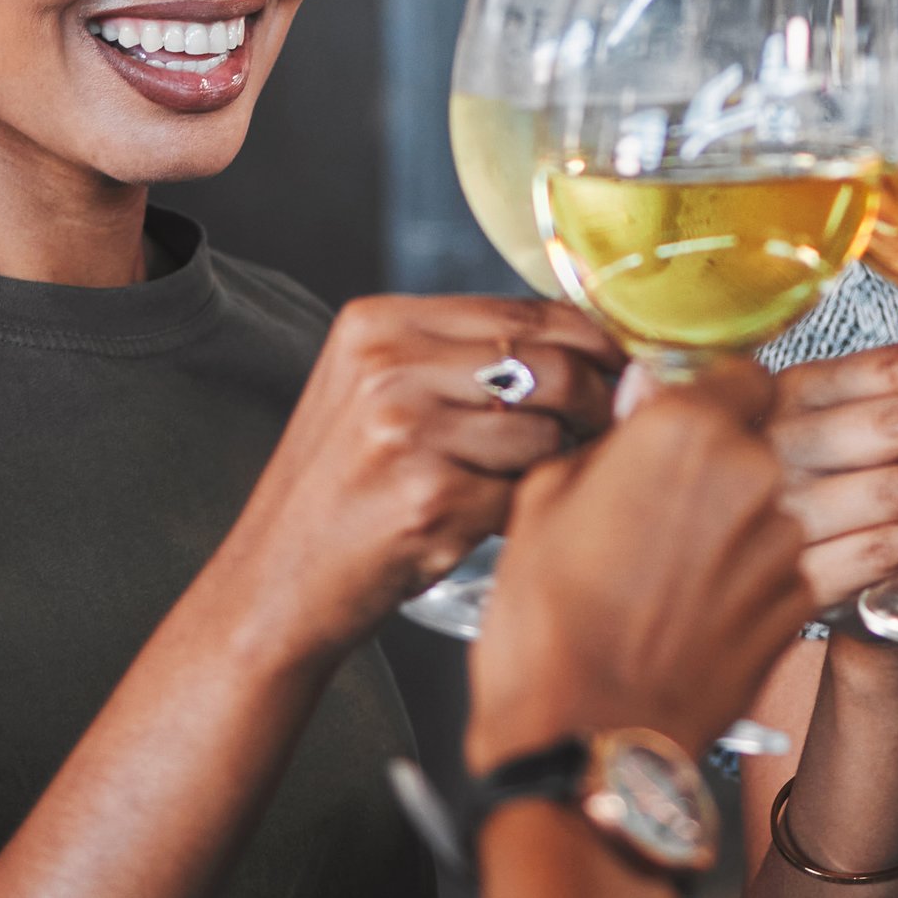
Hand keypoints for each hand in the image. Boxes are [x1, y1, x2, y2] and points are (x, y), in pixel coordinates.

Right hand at [218, 294, 622, 657]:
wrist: (273, 587)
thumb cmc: (344, 493)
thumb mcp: (378, 395)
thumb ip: (464, 359)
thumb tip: (596, 349)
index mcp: (380, 324)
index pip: (525, 310)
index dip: (593, 343)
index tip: (624, 373)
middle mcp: (387, 365)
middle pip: (550, 364)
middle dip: (599, 403)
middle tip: (610, 435)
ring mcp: (404, 430)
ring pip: (545, 432)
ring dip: (557, 466)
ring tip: (528, 488)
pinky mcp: (426, 498)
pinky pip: (524, 496)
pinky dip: (525, 516)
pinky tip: (491, 528)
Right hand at [470, 362, 813, 768]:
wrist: (590, 740)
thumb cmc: (547, 631)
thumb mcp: (543, 504)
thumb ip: (606, 440)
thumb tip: (637, 401)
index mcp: (681, 430)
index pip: (740, 373)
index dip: (724, 390)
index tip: (711, 404)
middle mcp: (749, 474)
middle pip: (785, 428)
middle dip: (759, 444)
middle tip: (721, 467)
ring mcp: (784, 540)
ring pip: (815, 490)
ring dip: (810, 492)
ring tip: (781, 515)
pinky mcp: (801, 601)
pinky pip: (827, 554)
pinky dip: (813, 554)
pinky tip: (792, 567)